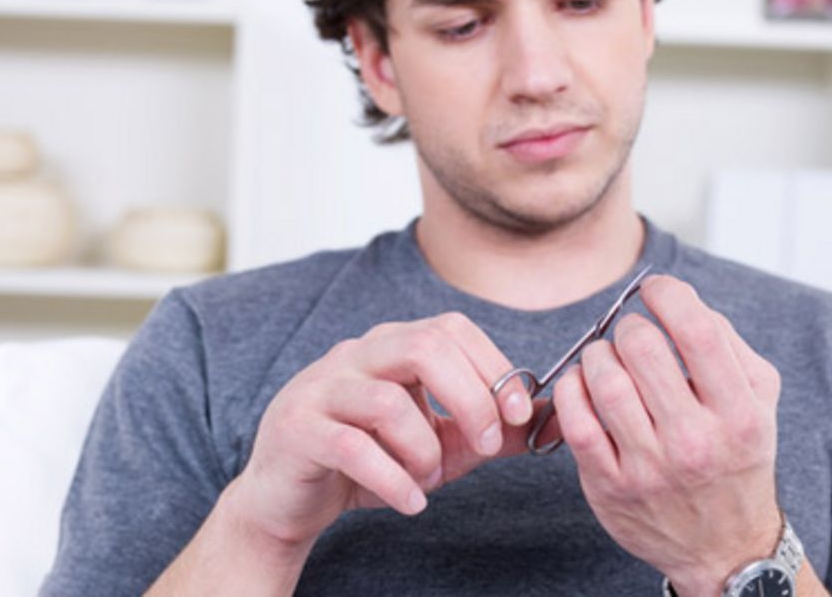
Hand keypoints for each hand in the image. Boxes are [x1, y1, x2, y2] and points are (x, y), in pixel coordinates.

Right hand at [228, 312, 534, 548]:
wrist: (286, 499)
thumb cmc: (364, 464)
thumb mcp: (437, 446)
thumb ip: (486, 431)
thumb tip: (545, 419)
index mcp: (390, 346)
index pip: (450, 328)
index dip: (492, 367)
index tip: (516, 414)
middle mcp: (354, 356)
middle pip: (423, 347)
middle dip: (469, 399)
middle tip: (486, 445)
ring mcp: (320, 389)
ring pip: (389, 403)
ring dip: (425, 451)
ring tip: (428, 481)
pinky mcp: (297, 430)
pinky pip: (353, 448)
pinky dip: (393, 480)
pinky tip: (410, 501)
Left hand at [551, 275, 783, 595]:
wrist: (725, 547)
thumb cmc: (737, 459)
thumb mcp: (758, 402)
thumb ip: (728, 345)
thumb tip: (682, 301)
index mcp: (738, 414)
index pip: (698, 331)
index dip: (668, 294)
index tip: (656, 290)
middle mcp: (695, 441)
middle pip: (642, 349)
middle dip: (630, 327)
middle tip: (632, 335)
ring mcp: (649, 467)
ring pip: (604, 380)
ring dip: (598, 355)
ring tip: (607, 359)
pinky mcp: (610, 485)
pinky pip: (575, 421)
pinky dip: (572, 389)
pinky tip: (583, 385)